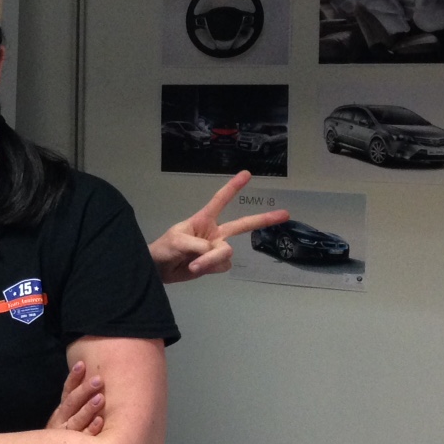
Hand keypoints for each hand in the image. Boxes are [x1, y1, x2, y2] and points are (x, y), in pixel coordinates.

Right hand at [49, 358, 103, 434]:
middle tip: (98, 379)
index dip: (73, 379)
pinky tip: (100, 422)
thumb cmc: (65, 439)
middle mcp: (62, 423)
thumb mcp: (65, 420)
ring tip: (100, 397)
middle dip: (84, 390)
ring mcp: (68, 438)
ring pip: (77, 421)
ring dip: (88, 409)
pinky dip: (91, 430)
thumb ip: (74, 403)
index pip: (67, 392)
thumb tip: (87, 379)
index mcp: (60, 413)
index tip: (81, 365)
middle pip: (72, 404)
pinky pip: (84, 439)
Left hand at [149, 171, 287, 283]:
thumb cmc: (164, 248)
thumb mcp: (178, 241)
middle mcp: (214, 233)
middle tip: (285, 213)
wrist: (158, 270)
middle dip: (263, 219)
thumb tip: (218, 250)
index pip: (220, 200)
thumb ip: (200, 244)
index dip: (233, 187)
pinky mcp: (215, 264)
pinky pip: (222, 266)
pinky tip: (196, 269)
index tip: (247, 174)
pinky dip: (209, 269)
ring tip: (192, 264)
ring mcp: (216, 249)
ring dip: (210, 261)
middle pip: (242, 225)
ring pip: (226, 253)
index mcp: (203, 220)